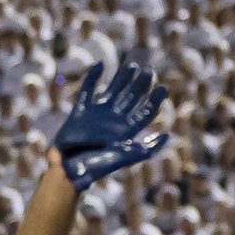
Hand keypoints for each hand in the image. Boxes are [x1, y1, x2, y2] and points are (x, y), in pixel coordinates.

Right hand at [53, 61, 170, 191]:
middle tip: (148, 71)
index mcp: (126, 132)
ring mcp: (97, 115)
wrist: (68, 169)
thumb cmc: (95, 167)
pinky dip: (92, 78)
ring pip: (112, 92)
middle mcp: (114, 122)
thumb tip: (166, 136)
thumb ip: (144, 149)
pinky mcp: (80, 112)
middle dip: (141, 86)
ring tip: (131, 65)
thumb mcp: (123, 158)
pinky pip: (87, 91)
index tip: (162, 88)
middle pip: (132, 99)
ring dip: (122, 79)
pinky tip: (99, 65)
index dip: (154, 101)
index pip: (144, 113)